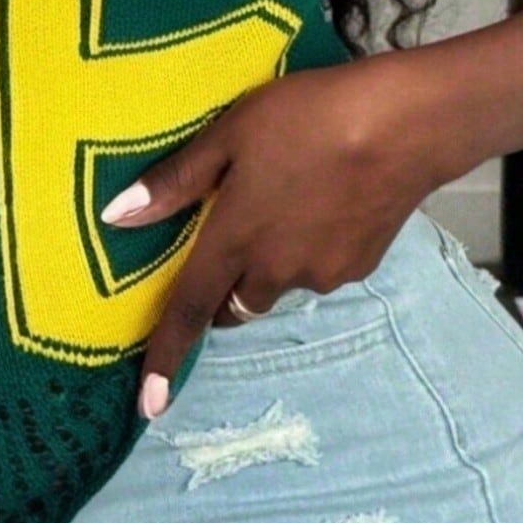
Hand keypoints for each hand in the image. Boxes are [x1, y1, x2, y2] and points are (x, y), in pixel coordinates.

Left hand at [100, 55, 457, 418]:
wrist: (405, 125)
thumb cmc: (309, 117)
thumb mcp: (231, 132)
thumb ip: (176, 180)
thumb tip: (117, 216)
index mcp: (235, 240)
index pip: (189, 310)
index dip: (164, 356)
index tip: (148, 406)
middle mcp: (274, 271)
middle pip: (233, 304)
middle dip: (222, 289)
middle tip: (228, 238)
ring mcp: (321, 274)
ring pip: (278, 286)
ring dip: (270, 264)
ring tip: (288, 201)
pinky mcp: (358, 267)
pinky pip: (318, 271)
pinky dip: (310, 250)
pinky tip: (326, 202)